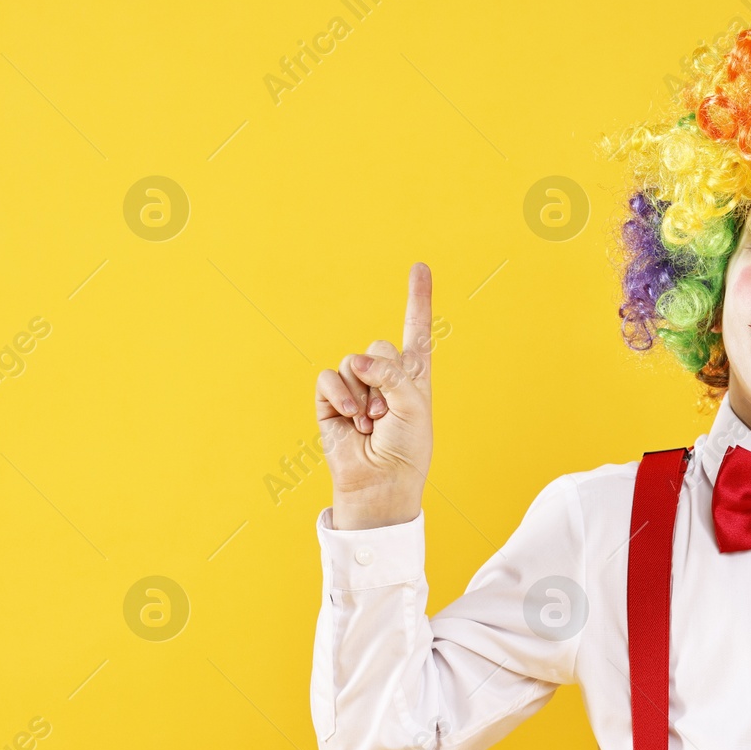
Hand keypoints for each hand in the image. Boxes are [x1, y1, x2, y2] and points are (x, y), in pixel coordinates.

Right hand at [316, 262, 434, 529]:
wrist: (381, 482)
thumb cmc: (406, 448)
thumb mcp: (414, 405)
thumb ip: (392, 373)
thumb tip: (356, 360)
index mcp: (413, 377)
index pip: (417, 331)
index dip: (418, 299)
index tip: (420, 267)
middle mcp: (385, 377)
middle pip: (380, 345)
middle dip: (385, 377)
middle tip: (389, 412)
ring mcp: (356, 387)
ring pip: (354, 363)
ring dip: (365, 394)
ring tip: (372, 422)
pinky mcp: (331, 400)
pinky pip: (330, 378)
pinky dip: (342, 396)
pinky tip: (352, 418)